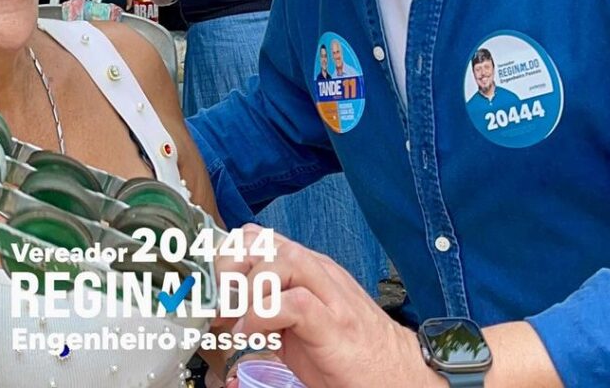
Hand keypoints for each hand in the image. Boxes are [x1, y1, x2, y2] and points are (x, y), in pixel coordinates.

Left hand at [219, 225, 441, 387]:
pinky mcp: (334, 323)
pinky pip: (293, 302)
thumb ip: (265, 306)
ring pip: (279, 261)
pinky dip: (263, 317)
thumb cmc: (346, 353)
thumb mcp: (296, 323)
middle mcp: (317, 272)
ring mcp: (329, 295)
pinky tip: (253, 337)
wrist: (396, 376)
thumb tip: (222, 309)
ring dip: (247, 291)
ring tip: (236, 323)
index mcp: (306, 268)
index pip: (256, 236)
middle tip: (220, 304)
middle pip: (262, 241)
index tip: (213, 289)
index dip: (226, 256)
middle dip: (230, 269)